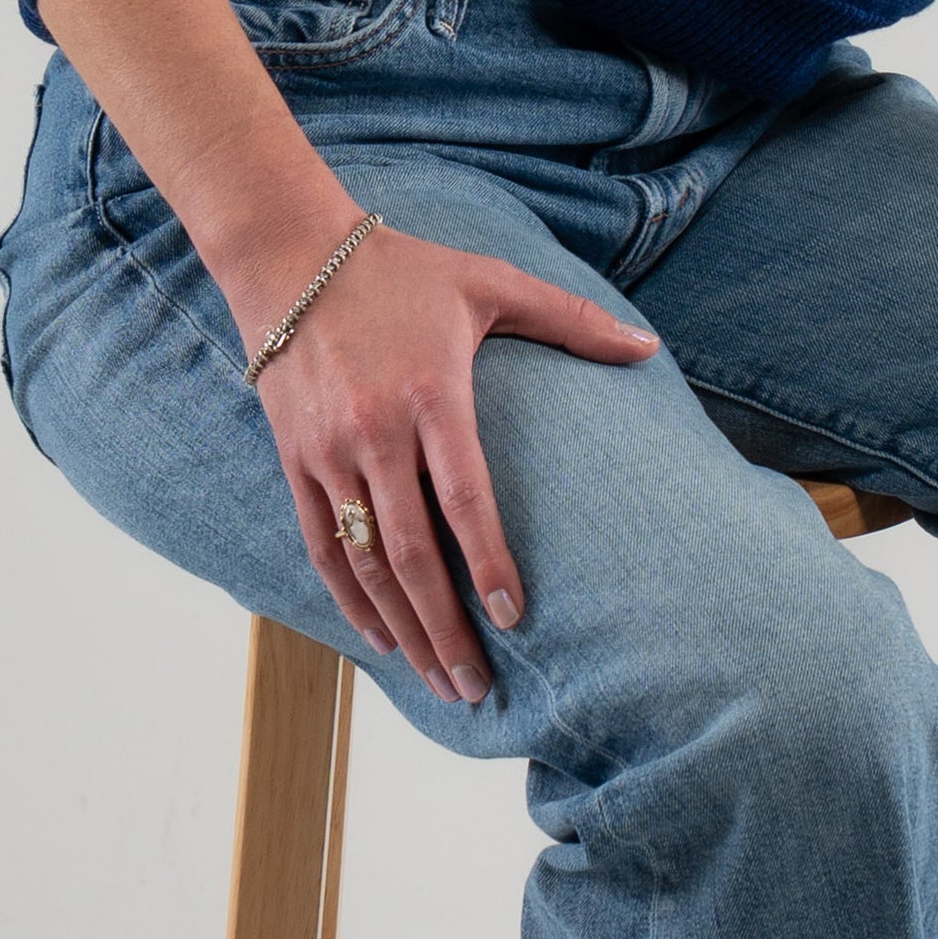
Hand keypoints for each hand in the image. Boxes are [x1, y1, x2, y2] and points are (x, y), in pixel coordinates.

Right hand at [244, 222, 659, 701]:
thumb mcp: (489, 281)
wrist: (287, 253)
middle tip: (478, 686)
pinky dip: (350, 599)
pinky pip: (322, 545)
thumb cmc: (402, 269)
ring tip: (440, 682)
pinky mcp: (296, 460)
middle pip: (411, 552)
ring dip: (403, 628)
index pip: (463, 497)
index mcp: (430, 393)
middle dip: (446, 627)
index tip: (513, 617)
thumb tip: (650, 346)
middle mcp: (374, 431)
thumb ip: (570, 319)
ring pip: (366, 561)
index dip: (488, 562)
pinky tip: (381, 640)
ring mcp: (328, 452)